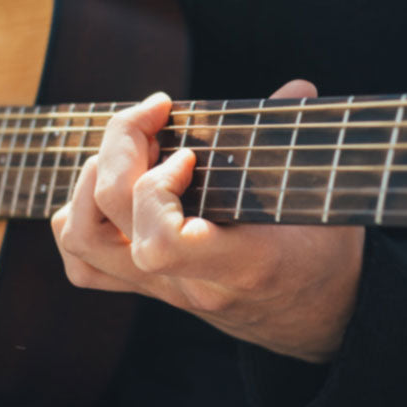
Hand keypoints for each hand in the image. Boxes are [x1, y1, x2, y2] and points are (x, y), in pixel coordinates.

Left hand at [51, 80, 364, 362]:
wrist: (319, 319)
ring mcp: (163, 289)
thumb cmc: (325, 255)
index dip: (156, 185)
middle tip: (154, 116)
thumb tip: (297, 88)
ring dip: (90, 179)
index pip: (160, 242)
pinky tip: (115, 184)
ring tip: (131, 148)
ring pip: (81, 241)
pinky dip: (79, 215)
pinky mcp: (149, 286)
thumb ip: (305, 142)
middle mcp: (189, 283)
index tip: (190, 152)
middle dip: (118, 148)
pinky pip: (84, 263)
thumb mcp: (327, 200)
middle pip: (105, 221)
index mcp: (239, 266)